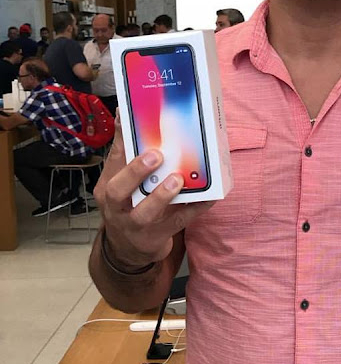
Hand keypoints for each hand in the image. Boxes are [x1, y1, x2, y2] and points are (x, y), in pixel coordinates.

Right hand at [93, 113, 213, 268]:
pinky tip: (208, 196)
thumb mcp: (119, 180)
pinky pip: (179, 222)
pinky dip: (195, 208)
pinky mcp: (158, 236)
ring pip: (146, 213)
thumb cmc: (127, 205)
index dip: (119, 138)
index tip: (126, 115)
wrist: (127, 250)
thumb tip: (123, 113)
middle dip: (136, 172)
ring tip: (178, 179)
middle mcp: (117, 207)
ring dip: (162, 195)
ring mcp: (136, 225)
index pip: (111, 161)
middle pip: (118, 191)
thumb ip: (124, 150)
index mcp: (108, 187)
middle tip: (156, 155)